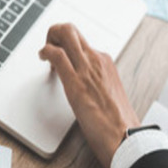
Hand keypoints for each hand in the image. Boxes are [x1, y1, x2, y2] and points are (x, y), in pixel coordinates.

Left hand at [38, 23, 139, 167]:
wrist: (125, 137)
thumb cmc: (117, 124)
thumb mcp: (107, 95)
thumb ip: (96, 85)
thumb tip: (85, 87)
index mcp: (106, 63)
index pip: (81, 41)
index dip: (64, 44)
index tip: (58, 54)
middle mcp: (97, 60)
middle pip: (71, 30)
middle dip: (54, 33)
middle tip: (47, 48)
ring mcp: (87, 68)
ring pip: (65, 34)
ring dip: (49, 39)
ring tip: (44, 54)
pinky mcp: (76, 82)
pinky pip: (56, 54)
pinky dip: (45, 51)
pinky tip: (42, 58)